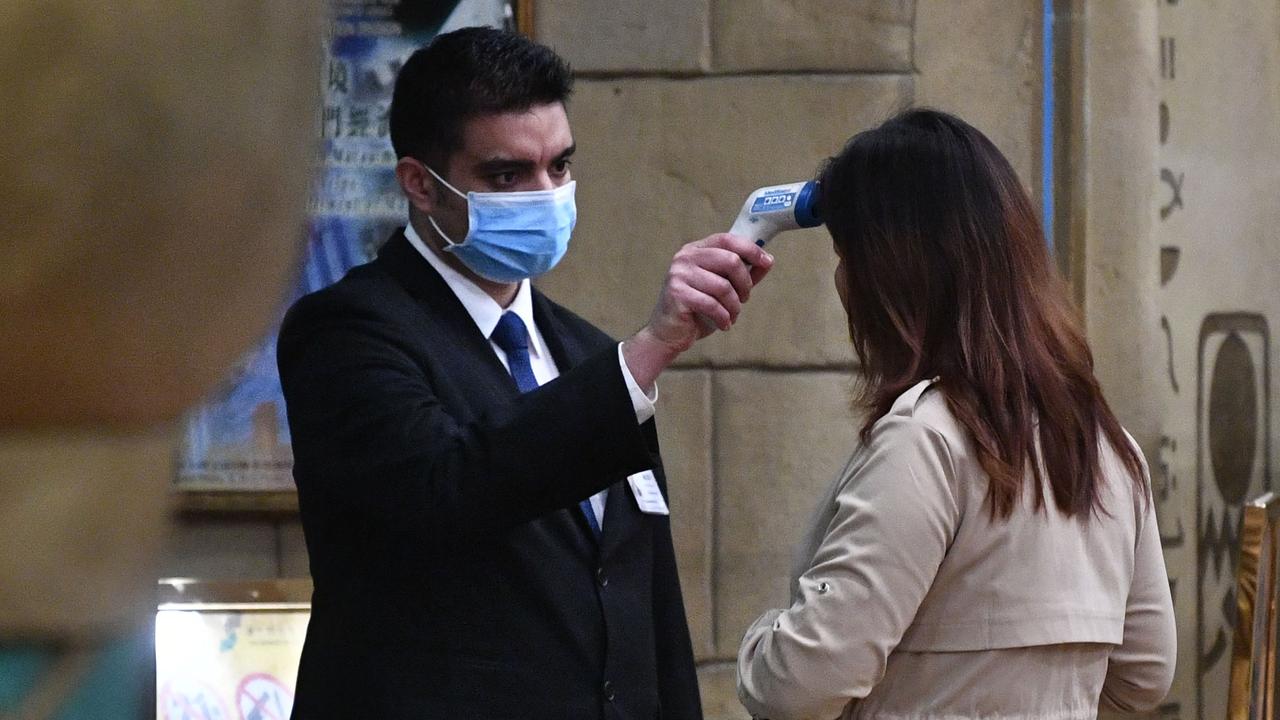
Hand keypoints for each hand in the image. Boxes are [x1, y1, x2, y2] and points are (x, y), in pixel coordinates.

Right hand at [622, 233, 773, 387]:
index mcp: (696, 250)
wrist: (669, 333)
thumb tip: (768, 260)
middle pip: (730, 260)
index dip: (751, 249)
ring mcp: (679, 274)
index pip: (727, 239)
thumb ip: (744, 273)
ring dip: (735, 305)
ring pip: (723, 286)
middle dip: (745, 283)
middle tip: (744, 298)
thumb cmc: (697, 309)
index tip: (767, 261)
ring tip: (732, 315)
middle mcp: (685, 257)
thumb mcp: (724, 288)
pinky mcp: (677, 294)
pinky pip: (712, 304)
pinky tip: (724, 324)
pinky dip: (724, 318)